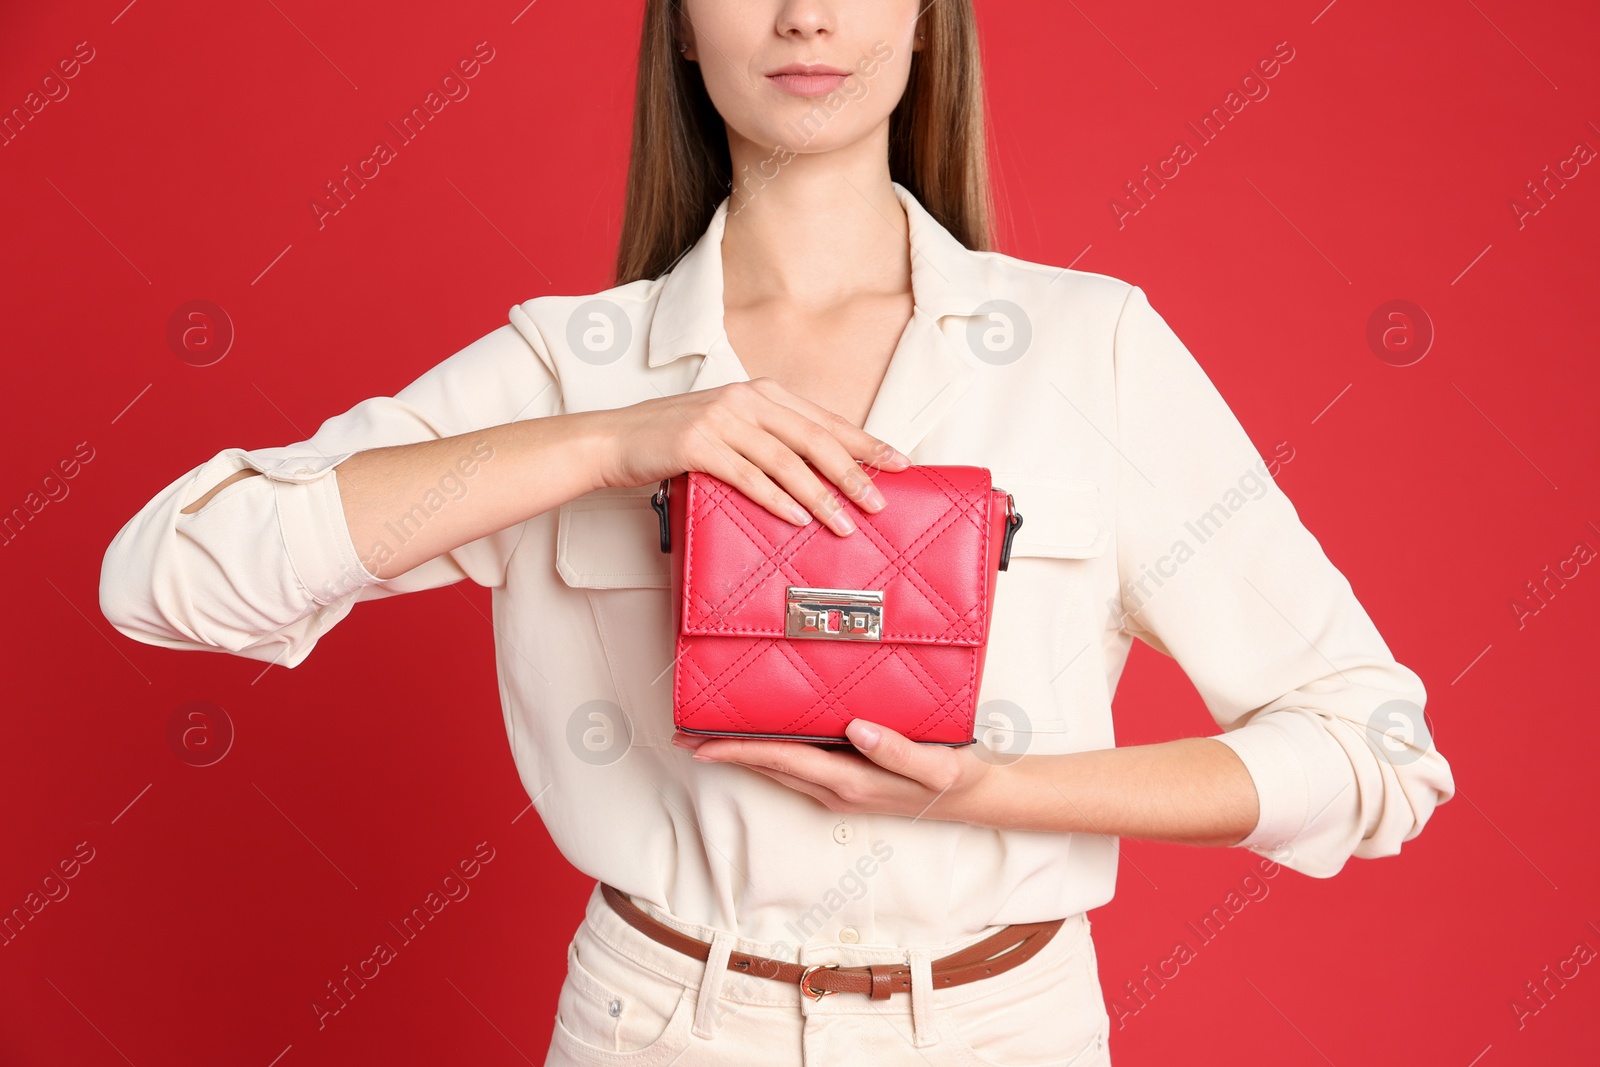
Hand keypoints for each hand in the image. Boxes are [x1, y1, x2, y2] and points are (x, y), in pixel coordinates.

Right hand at [593, 377, 909, 535]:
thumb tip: (821, 476)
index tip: (900, 463)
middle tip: (882, 501)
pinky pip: (748, 476)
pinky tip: (798, 518)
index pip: (825, 420)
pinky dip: (777, 499)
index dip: (865, 442)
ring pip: (786, 461)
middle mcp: (746, 399)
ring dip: (820, 496)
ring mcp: (721, 419)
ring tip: (846, 523)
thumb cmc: (676, 441)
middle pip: (814, 439)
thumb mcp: (730, 429)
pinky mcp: (697, 444)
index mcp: (762, 393)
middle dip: (854, 472)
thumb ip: (771, 441)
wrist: (615, 439)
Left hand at [671, 719, 1005, 826]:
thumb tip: (856, 729)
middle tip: (682, 735)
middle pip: (770, 769)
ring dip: (744, 755)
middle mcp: (838, 790)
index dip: (738, 751)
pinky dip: (772, 754)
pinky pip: (799, 768)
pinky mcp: (850, 784)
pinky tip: (764, 739)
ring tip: (708, 738)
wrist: (979, 800)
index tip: (699, 743)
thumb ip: (898, 750)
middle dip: (726, 754)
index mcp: (851, 783)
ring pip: (781, 771)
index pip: (782, 761)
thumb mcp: (939, 766)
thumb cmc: (960, 779)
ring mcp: (842, 791)